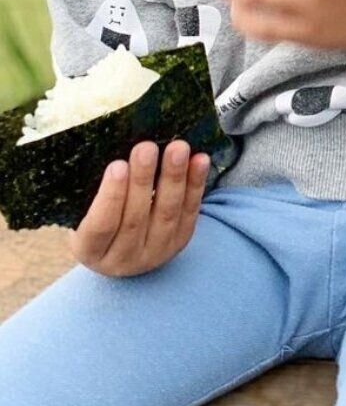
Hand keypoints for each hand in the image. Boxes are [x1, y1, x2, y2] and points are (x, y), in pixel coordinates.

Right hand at [69, 140, 209, 276]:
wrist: (125, 249)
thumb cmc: (98, 220)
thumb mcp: (84, 213)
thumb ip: (95, 192)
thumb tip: (113, 151)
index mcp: (90, 251)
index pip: (101, 226)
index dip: (110, 196)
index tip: (117, 165)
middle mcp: (123, 258)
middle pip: (136, 218)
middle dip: (142, 179)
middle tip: (146, 147)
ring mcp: (156, 252)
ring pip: (167, 213)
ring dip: (174, 177)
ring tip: (178, 148)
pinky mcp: (181, 241)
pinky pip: (191, 210)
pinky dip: (196, 183)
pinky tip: (200, 160)